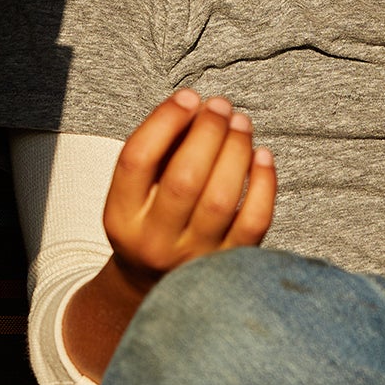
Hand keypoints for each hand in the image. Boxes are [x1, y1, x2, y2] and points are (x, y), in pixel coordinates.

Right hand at [103, 89, 275, 281]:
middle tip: (220, 105)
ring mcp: (192, 257)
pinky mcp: (228, 265)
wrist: (158, 288)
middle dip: (207, 132)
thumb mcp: (138, 191)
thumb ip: (161, 150)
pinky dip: (263, 184)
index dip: (164, 121)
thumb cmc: (152, 220)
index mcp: (121, 217)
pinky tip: (262, 156)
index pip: (137, 160)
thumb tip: (200, 107)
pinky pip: (253, 221)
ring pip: (220, 199)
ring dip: (235, 151)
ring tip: (241, 122)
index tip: (187, 96)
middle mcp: (154, 241)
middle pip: (183, 179)